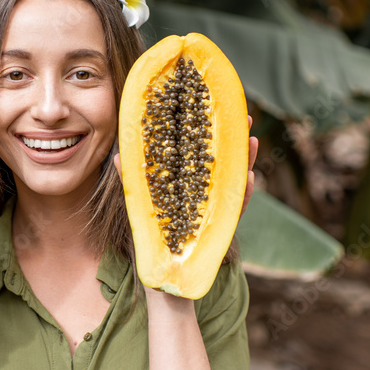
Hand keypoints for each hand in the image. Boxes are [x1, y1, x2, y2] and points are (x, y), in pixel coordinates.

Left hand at [111, 114, 257, 216]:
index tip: (215, 107)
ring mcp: (217, 204)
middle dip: (235, 137)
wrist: (161, 261)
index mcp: (189, 177)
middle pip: (224, 158)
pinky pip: (237, 207)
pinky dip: (243, 193)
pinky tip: (247, 177)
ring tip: (251, 141)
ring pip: (235, 178)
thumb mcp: (142, 198)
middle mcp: (206, 187)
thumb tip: (118, 157)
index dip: (208, 129)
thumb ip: (132, 178)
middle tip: (244, 117)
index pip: (201, 148)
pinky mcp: (223, 224)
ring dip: (245, 159)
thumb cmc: (152, 226)